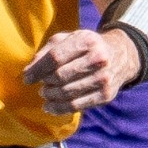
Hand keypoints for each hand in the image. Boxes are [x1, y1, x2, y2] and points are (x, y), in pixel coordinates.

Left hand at [23, 29, 138, 114]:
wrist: (120, 56)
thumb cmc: (85, 47)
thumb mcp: (66, 39)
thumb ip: (46, 52)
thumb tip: (28, 72)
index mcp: (86, 41)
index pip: (55, 58)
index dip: (37, 70)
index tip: (26, 78)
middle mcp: (98, 59)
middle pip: (60, 76)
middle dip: (45, 83)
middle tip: (40, 85)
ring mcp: (104, 78)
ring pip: (68, 93)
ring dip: (50, 96)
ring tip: (44, 93)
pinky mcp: (106, 95)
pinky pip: (77, 106)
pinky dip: (59, 108)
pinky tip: (49, 106)